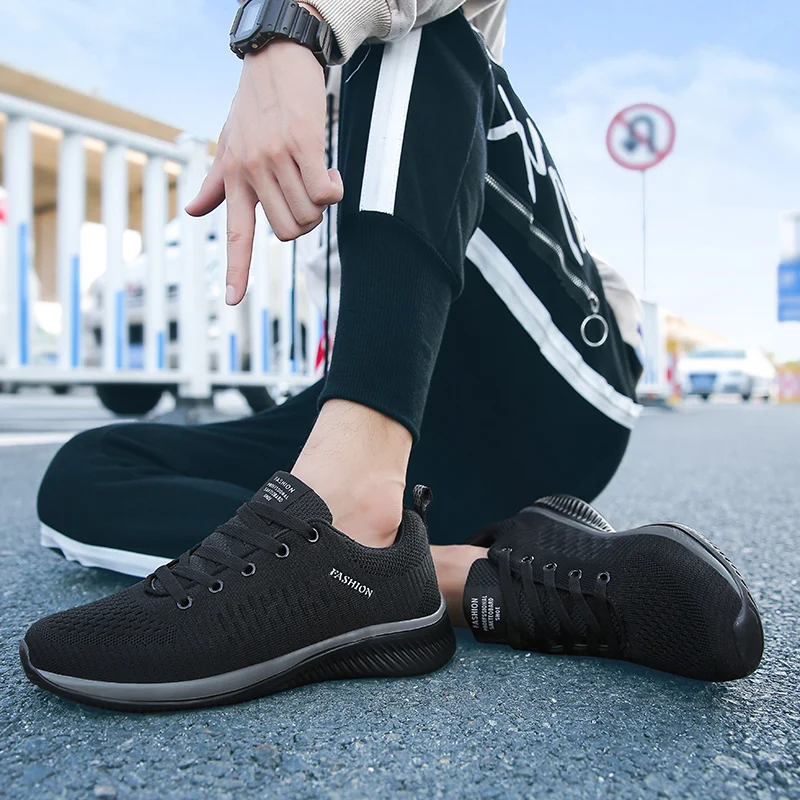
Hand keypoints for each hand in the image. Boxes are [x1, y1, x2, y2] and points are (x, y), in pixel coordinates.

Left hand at [186, 38, 342, 304]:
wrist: (275, 60)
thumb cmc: (253, 106)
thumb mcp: (227, 144)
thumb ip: (215, 183)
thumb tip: (191, 212)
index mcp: (233, 178)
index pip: (234, 233)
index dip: (235, 270)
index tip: (233, 301)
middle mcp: (251, 172)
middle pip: (287, 232)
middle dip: (305, 223)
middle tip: (307, 196)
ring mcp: (276, 159)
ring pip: (308, 214)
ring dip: (321, 205)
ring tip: (318, 177)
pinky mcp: (303, 145)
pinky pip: (325, 193)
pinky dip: (334, 190)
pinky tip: (331, 172)